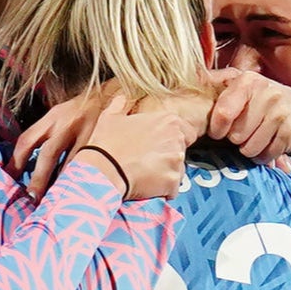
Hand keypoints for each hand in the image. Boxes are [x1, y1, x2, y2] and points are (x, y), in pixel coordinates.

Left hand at [11, 89, 108, 191]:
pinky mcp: (106, 142)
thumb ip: (47, 133)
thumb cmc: (84, 110)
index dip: (15, 161)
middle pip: (49, 154)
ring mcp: (88, 133)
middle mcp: (68, 124)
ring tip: (55, 202)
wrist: (116, 94)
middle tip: (31, 198)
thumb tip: (28, 161)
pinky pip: (92, 165)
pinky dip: (84, 179)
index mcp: (53, 117)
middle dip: (38, 179)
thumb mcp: (62, 114)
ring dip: (62, 184)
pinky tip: (80, 191)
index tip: (8, 179)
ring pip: (72, 163)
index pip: (28, 139)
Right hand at [82, 93, 206, 199]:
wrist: (103, 169)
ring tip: (145, 175)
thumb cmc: (106, 144)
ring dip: (165, 175)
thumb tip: (122, 98)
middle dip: (168, 158)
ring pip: (177, 172)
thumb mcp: (111, 116)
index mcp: (168, 121)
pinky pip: (172, 190)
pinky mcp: (172, 182)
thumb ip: (121, 105)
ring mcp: (176, 161)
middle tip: (148, 162)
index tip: (160, 147)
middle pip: (182, 152)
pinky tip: (146, 186)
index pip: (187, 132)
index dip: (173, 141)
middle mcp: (177, 139)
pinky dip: (162, 191)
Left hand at [206, 68, 290, 166]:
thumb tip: (192, 77)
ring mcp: (280, 112)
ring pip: (249, 149)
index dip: (217, 128)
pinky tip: (271, 143)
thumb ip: (218, 84)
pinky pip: (266, 155)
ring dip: (251, 149)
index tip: (219, 132)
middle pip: (235, 136)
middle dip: (238, 139)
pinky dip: (265, 156)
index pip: (222, 113)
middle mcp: (266, 93)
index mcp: (248, 81)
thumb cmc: (265, 102)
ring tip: (260, 137)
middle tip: (248, 130)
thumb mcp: (243, 88)